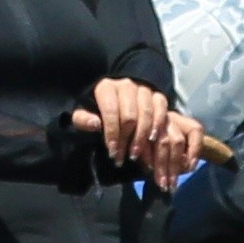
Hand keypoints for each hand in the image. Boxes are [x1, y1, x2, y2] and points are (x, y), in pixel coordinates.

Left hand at [75, 79, 203, 181]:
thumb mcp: (83, 115)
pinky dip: (158, 124)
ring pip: (147, 112)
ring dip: (143, 136)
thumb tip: (95, 124)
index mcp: (106, 88)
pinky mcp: (156, 95)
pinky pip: (161, 107)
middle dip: (127, 139)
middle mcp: (126, 85)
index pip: (111, 111)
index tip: (112, 152)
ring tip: (137, 154)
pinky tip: (153, 139)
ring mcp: (143, 89)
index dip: (112, 133)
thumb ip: (82, 119)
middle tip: (124, 157)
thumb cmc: (97, 112)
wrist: (115, 102)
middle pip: (130, 114)